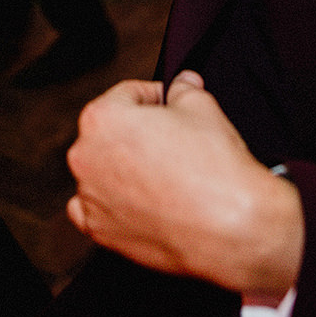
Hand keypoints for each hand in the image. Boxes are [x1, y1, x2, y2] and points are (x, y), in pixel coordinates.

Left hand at [66, 70, 302, 302]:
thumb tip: (183, 85)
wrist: (229, 227)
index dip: (155, 96)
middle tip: (172, 140)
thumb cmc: (213, 169)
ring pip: (101, 173)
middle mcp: (86, 158)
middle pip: (109, 134)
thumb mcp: (202, 106)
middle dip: (138, 133)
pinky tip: (139, 203)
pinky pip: (96, 213)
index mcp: (102, 119)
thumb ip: (183, 89)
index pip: (126, 95)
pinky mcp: (102, 232)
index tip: (170, 104)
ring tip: (163, 175)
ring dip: (124, 169)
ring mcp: (91, 198)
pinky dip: (112, 206)